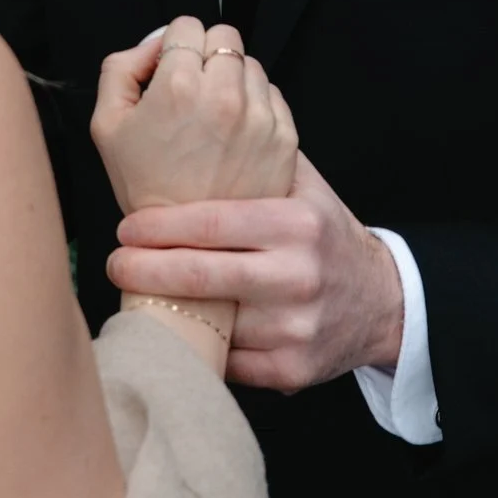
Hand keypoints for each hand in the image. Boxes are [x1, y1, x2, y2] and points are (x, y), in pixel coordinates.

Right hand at [91, 21, 298, 215]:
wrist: (188, 244)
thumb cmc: (144, 185)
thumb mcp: (106, 124)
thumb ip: (122, 67)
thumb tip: (156, 44)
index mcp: (179, 86)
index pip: (185, 26)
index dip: (172, 47)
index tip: (168, 74)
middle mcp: (225, 95)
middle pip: (223, 35)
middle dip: (204, 56)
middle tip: (191, 93)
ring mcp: (260, 115)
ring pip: (250, 64)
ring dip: (231, 79)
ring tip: (212, 119)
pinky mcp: (284, 135)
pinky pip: (271, 94)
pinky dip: (253, 105)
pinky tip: (232, 136)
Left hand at [107, 151, 405, 394]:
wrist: (383, 301)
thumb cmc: (327, 236)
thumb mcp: (305, 189)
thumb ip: (256, 161)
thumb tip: (192, 126)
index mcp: (297, 225)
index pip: (212, 224)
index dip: (160, 228)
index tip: (126, 230)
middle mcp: (298, 276)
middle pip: (202, 277)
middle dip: (145, 272)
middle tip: (115, 265)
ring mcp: (295, 328)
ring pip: (211, 325)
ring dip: (166, 314)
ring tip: (137, 298)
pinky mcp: (292, 371)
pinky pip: (228, 363)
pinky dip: (199, 349)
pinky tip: (177, 333)